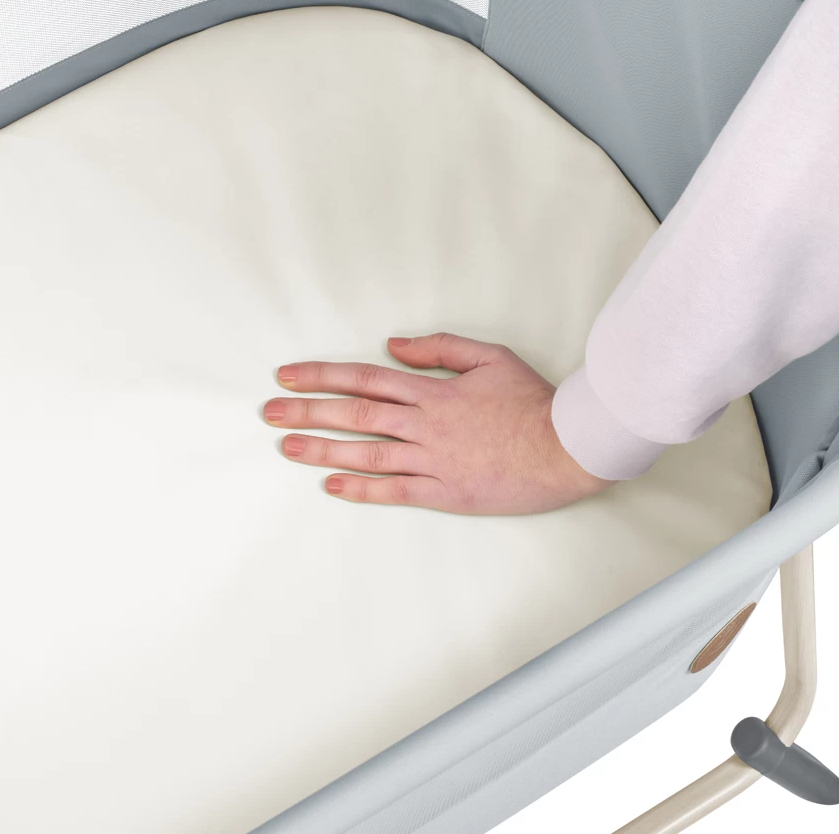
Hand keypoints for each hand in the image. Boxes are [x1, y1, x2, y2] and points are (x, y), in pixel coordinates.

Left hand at [262, 332, 612, 514]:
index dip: (322, 375)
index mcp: (433, 390)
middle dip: (307, 412)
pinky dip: (362, 489)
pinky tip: (332, 487)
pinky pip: (396, 491)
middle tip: (269, 413)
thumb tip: (393, 344)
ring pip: (366, 452)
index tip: (288, 376)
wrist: (568, 446)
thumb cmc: (532, 401)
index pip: (365, 378)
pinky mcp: (446, 493)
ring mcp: (433, 460)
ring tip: (287, 448)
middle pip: (355, 414)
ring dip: (323, 450)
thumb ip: (439, 348)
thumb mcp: (491, 357)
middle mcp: (425, 424)